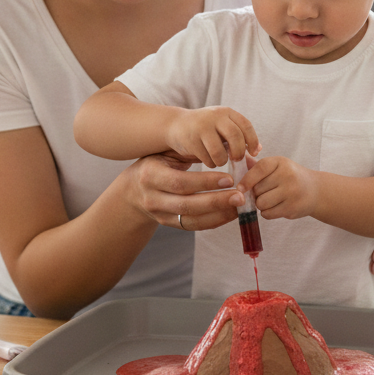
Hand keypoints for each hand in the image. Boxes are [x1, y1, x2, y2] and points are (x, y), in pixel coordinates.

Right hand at [126, 151, 240, 230]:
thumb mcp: (165, 153)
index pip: (180, 182)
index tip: (229, 178)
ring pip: (191, 219)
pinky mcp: (168, 224)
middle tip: (240, 196)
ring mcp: (159, 214)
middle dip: (216, 201)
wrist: (133, 190)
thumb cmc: (156, 164)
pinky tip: (230, 213)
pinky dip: (213, 221)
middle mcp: (152, 198)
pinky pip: (193, 226)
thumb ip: (188, 152)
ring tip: (239, 206)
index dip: (205, 182)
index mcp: (150, 175)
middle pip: (187, 204)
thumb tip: (223, 149)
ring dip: (218, 214)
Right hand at [165, 106, 259, 167]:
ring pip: (220, 151)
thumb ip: (239, 135)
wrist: (175, 125)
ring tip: (220, 161)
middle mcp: (215, 116)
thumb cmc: (205, 129)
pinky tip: (208, 160)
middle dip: (238, 152)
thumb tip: (258, 149)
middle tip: (236, 160)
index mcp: (226, 112)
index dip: (253, 141)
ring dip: (222, 161)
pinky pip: (207, 158)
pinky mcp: (191, 139)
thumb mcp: (222, 126)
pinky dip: (210, 163)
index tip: (253, 153)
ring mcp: (202, 127)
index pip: (246, 125)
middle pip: (235, 136)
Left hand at [236, 155, 317, 220]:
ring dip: (261, 205)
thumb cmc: (290, 177)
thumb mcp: (277, 166)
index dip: (247, 180)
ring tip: (269, 200)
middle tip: (264, 193)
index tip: (240, 188)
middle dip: (256, 194)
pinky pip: (268, 214)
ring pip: (261, 203)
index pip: (259, 169)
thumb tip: (236, 161)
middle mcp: (288, 175)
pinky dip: (267, 213)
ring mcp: (291, 192)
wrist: (315, 190)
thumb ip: (257, 166)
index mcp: (280, 162)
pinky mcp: (293, 208)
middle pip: (257, 189)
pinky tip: (276, 207)